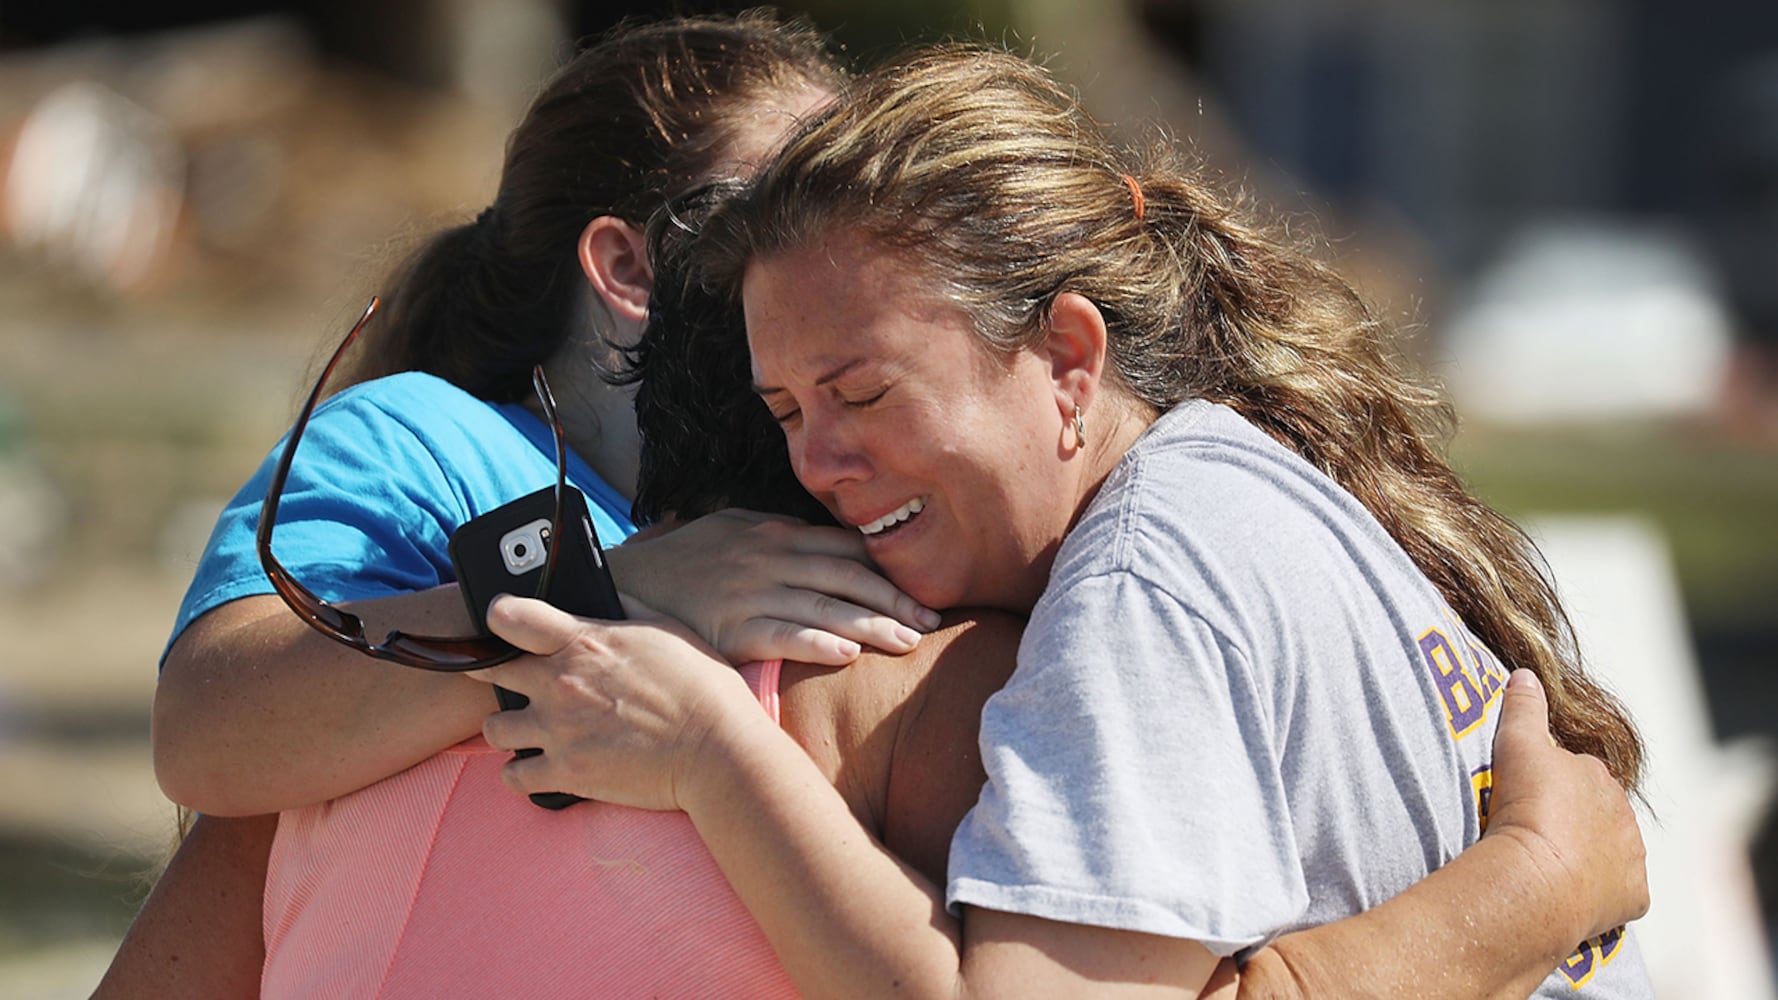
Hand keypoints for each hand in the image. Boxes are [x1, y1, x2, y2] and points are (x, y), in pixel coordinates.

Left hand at [469, 595, 768, 810]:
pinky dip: (521, 773)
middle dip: (494, 673)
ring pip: (495, 728)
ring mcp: (558, 731)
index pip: (510, 617)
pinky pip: (513, 776)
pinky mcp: (565, 773)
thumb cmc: (703, 688)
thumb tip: (605, 592)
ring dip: (508, 728)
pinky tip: (537, 766)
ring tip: (530, 730)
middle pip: (489, 671)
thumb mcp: (668, 630)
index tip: (500, 623)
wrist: (719, 753)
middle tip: (511, 681)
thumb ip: (625, 609)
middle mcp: (560, 683)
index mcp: (584, 642)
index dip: (498, 618)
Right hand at [607, 510, 939, 665]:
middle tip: (932, 620)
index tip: (923, 588)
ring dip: (873, 624)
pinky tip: (850, 653)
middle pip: (848, 576)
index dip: (888, 568)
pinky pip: (784, 633)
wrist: (623, 585)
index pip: (846, 547)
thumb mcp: (731, 530)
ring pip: (827, 606)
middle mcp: (770, 557)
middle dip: (895, 598)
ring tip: (909, 641)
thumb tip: (823, 545)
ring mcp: (752, 591)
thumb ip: (778, 536)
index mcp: (775, 532)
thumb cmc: (683, 562)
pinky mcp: (732, 627)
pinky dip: (819, 642)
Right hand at [1485, 669, 1649, 940]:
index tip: (1525, 797)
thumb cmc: (1527, 808)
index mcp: (1600, 778)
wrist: (1538, 876)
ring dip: (1587, 855)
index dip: (1550, 785)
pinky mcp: (1633, 896)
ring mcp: (1631, 858)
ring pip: (1610, 852)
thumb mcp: (1517, 745)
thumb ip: (1523, 708)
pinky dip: (1601, 892)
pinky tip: (1572, 892)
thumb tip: (1526, 674)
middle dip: (1573, 820)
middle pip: (1597, 814)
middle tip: (1534, 831)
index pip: (1577, 775)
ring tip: (1548, 863)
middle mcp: (1624, 816)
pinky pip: (1620, 892)